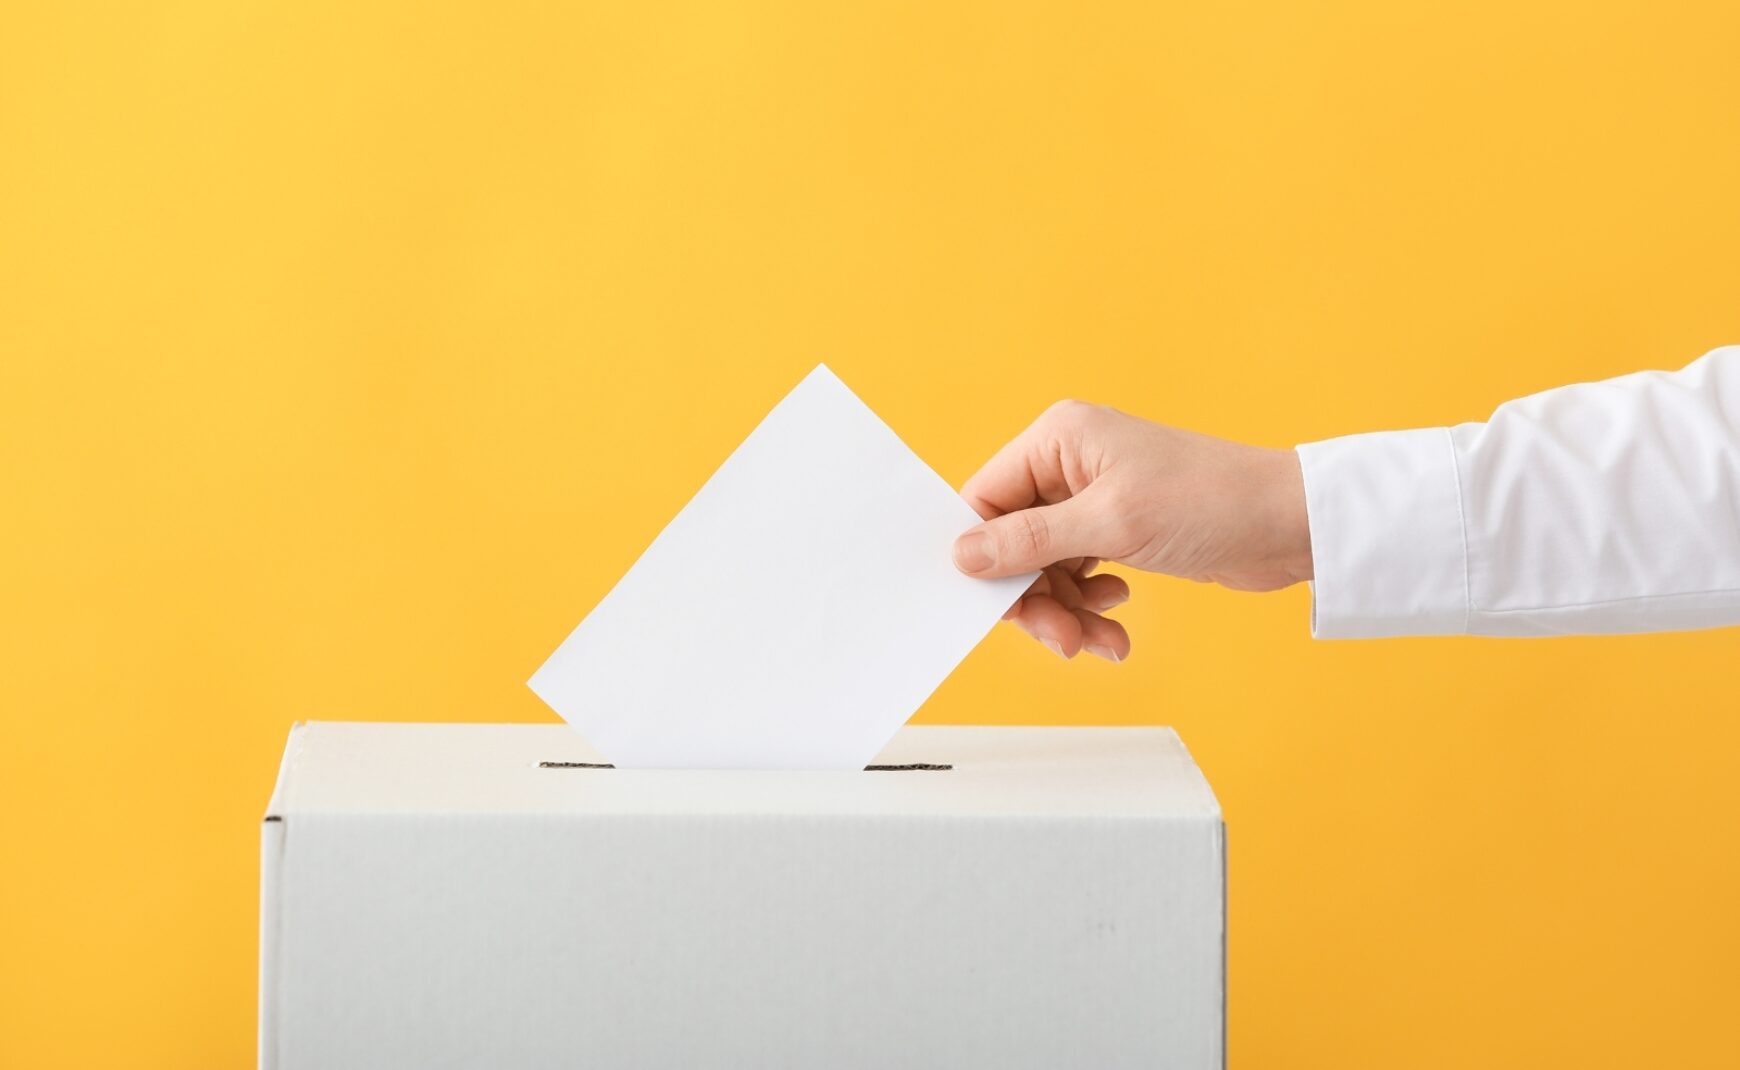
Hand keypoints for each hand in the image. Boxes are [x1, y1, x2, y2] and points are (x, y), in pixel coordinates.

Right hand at [954, 401, 1312, 660]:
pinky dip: (1090, 606)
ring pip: (1045, 566)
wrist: (1289, 525)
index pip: (986, 499)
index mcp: (1059, 439)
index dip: (985, 556)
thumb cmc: (1211, 503)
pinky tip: (1117, 619)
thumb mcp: (1110, 524)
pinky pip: (1078, 575)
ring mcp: (1094, 497)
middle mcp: (1070, 463)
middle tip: (1061, 639)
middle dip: (1034, 596)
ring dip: (1065, 611)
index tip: (997, 605)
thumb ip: (1030, 541)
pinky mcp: (1118, 528)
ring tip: (1097, 641)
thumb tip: (963, 555)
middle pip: (1013, 542)